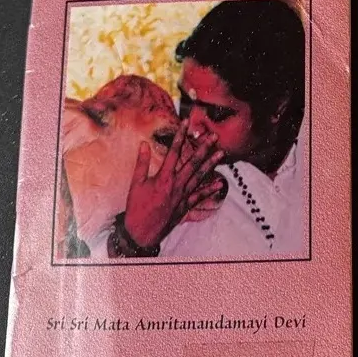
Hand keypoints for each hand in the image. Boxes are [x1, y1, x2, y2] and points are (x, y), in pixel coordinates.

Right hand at [123, 123, 223, 249]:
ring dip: (211, 164)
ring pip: (200, 176)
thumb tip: (143, 144)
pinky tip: (220, 182)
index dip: (180, 135)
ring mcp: (183, 195)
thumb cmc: (136, 208)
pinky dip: (210, 189)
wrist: (141, 233)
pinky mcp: (185, 206)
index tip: (186, 123)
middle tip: (214, 136)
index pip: (174, 151)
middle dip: (204, 148)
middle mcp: (176, 185)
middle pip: (193, 162)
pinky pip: (200, 196)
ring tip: (222, 153)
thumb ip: (141, 163)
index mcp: (164, 177)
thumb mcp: (135, 184)